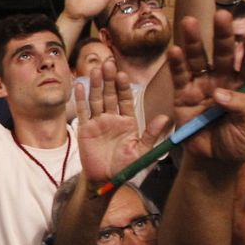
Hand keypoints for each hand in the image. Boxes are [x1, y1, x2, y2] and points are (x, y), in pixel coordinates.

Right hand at [75, 60, 169, 181]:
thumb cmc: (126, 167)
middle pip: (109, 95)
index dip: (123, 87)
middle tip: (108, 64)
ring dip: (95, 84)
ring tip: (95, 70)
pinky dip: (80, 99)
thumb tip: (165, 118)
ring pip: (96, 99)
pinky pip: (83, 111)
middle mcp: (112, 118)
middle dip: (108, 80)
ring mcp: (97, 122)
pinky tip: (79, 85)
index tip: (122, 74)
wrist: (106, 180)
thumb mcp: (142, 151)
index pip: (126, 99)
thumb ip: (151, 134)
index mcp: (127, 121)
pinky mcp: (85, 129)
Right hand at [167, 12, 244, 163]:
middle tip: (222, 15)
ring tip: (189, 22)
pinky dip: (176, 63)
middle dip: (223, 35)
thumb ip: (242, 110)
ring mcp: (203, 85)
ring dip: (195, 41)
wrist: (212, 162)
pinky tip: (174, 50)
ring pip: (199, 59)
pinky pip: (179, 76)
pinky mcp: (183, 94)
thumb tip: (221, 94)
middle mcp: (225, 80)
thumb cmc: (237, 145)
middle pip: (224, 53)